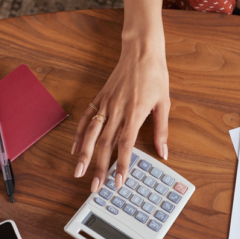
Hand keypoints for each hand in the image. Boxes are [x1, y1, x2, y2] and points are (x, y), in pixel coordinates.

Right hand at [71, 33, 169, 191]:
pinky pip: (86, 118)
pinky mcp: (100, 97)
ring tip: (78, 171)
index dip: (122, 165)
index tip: (118, 181)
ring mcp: (106, 104)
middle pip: (105, 144)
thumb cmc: (155, 75)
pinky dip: (79, 134)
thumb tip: (164, 152)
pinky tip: (75, 148)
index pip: (126, 145)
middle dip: (99, 167)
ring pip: (91, 133)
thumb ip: (162, 129)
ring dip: (84, 154)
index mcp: (135, 113)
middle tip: (95, 186)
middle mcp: (118, 110)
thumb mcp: (164, 103)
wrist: (141, 51)